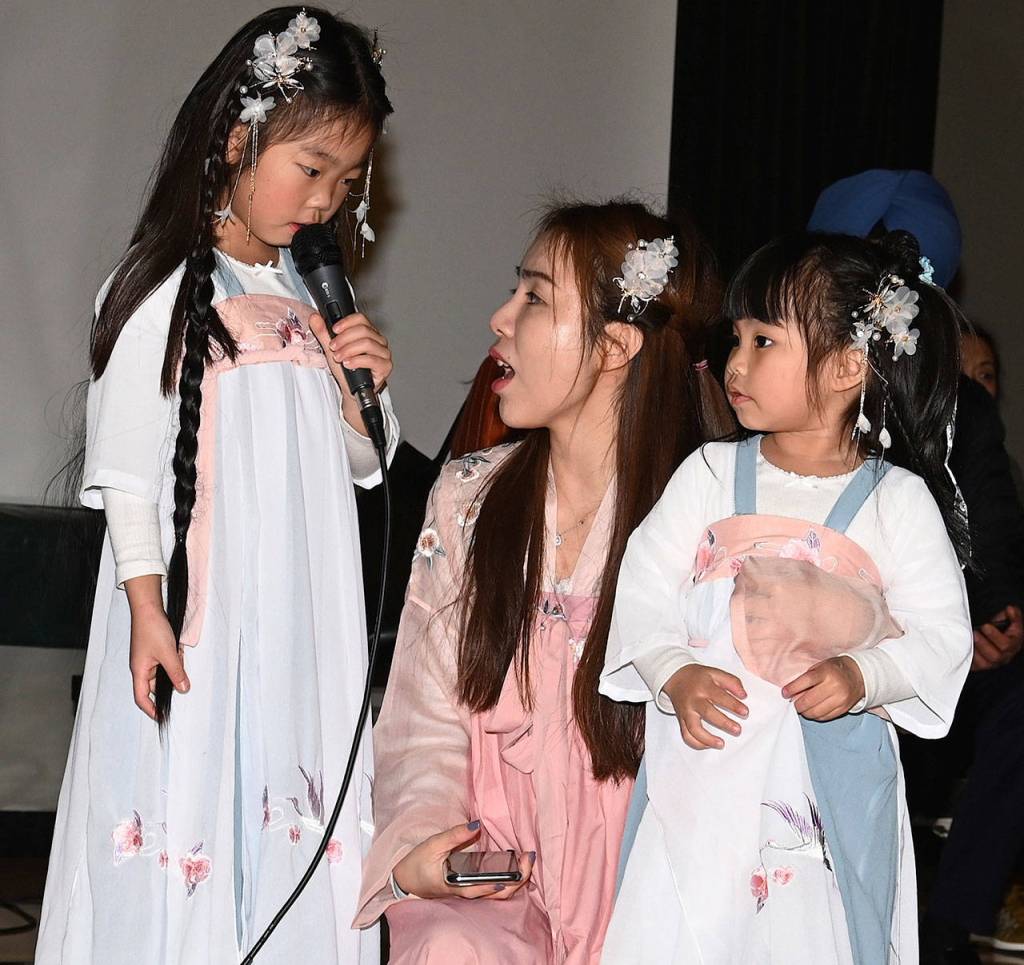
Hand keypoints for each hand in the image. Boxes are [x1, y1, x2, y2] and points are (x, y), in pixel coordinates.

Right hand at [127, 594, 189, 719]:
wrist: (148, 608)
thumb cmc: (152, 629)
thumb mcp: (168, 653)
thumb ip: (176, 672)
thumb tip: (183, 689)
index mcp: (139, 671)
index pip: (142, 698)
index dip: (151, 709)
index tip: (162, 717)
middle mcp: (142, 667)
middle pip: (155, 685)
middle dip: (170, 682)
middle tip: (181, 678)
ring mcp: (148, 659)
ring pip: (163, 672)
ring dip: (174, 667)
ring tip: (177, 653)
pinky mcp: (154, 651)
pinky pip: (166, 661)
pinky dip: (174, 658)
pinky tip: (178, 648)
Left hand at [309, 311, 391, 396]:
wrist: (351, 390)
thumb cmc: (346, 370)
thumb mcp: (332, 349)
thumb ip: (323, 333)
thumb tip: (314, 318)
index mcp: (368, 332)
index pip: (361, 319)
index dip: (346, 322)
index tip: (334, 330)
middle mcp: (378, 341)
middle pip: (363, 330)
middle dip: (344, 338)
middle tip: (333, 347)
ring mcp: (383, 353)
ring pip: (368, 343)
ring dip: (349, 349)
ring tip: (339, 357)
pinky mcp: (385, 366)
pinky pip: (372, 359)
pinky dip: (357, 361)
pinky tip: (348, 363)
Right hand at [392, 821, 534, 900]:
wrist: (404, 881)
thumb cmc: (418, 864)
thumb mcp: (434, 845)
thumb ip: (455, 835)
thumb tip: (477, 824)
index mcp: (460, 886)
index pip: (491, 887)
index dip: (511, 877)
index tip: (524, 861)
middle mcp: (468, 893)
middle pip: (500, 893)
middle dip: (519, 877)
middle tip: (530, 857)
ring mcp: (469, 892)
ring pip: (498, 892)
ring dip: (514, 878)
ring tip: (525, 859)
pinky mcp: (468, 887)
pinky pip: (491, 886)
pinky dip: (505, 877)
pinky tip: (513, 864)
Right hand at [661, 664, 748, 749]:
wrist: (675, 678)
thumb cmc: (698, 677)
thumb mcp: (715, 673)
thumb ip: (731, 682)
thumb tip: (743, 695)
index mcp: (703, 686)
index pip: (720, 696)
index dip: (733, 705)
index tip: (745, 712)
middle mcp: (694, 700)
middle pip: (707, 713)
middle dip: (723, 723)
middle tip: (737, 730)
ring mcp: (686, 711)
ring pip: (693, 728)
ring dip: (707, 738)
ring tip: (721, 744)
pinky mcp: (682, 720)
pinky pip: (686, 735)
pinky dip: (696, 743)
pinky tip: (708, 745)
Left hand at [782, 656, 862, 720]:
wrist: (858, 675)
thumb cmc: (834, 669)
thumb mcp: (820, 666)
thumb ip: (806, 678)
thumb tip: (791, 693)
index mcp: (826, 672)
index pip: (806, 681)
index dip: (792, 689)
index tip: (784, 693)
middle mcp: (834, 686)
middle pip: (809, 700)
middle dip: (797, 704)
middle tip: (793, 704)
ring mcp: (840, 699)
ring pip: (816, 711)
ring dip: (805, 712)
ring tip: (802, 708)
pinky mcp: (843, 709)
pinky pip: (825, 716)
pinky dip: (815, 716)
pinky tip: (812, 711)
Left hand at [972, 605, 1022, 670]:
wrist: (990, 637)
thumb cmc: (999, 628)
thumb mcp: (1006, 618)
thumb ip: (1012, 614)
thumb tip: (1010, 609)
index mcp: (1013, 644)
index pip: (1008, 644)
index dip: (996, 635)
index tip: (986, 626)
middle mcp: (1004, 655)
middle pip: (996, 656)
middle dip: (984, 644)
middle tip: (975, 633)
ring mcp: (993, 662)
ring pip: (986, 663)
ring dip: (976, 650)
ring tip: (969, 639)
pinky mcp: (981, 666)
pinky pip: (975, 666)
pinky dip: (970, 657)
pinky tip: (964, 647)